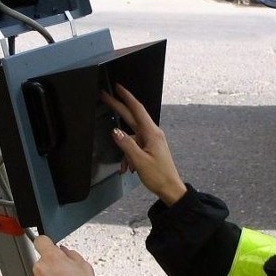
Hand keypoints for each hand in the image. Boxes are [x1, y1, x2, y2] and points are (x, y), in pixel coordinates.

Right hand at [102, 84, 186, 205]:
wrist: (170, 188)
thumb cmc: (159, 176)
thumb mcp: (139, 160)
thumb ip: (126, 144)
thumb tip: (115, 131)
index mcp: (151, 133)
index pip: (137, 109)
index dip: (126, 97)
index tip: (118, 87)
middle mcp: (152, 133)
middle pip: (132, 117)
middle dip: (118, 107)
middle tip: (105, 97)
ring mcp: (151, 140)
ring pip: (131, 136)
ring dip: (124, 149)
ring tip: (125, 165)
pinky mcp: (150, 147)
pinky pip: (134, 146)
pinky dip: (129, 156)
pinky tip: (129, 169)